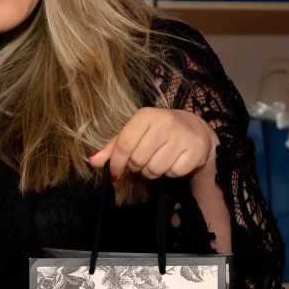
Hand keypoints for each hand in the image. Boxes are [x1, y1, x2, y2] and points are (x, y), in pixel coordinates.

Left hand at [89, 108, 216, 179]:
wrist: (194, 129)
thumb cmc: (157, 132)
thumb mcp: (135, 133)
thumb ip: (113, 147)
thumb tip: (93, 161)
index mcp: (146, 115)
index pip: (124, 144)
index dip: (116, 163)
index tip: (115, 171)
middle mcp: (165, 123)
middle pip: (138, 160)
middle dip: (136, 166)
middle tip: (143, 159)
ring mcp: (182, 137)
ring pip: (154, 170)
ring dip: (152, 171)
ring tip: (158, 159)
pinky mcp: (195, 151)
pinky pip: (172, 173)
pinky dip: (170, 172)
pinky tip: (174, 160)